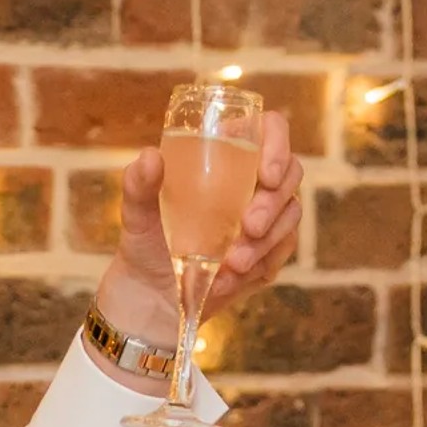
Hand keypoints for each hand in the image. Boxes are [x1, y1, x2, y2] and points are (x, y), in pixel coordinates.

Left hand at [91, 114, 306, 368]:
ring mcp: (265, 218)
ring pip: (290, 216)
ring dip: (267, 241)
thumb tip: (150, 158)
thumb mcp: (136, 214)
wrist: (151, 295)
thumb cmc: (146, 243)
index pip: (269, 130)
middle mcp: (252, 182)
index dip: (278, 145)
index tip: (267, 176)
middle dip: (273, 203)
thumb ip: (138, 185)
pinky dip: (261, 265)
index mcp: (227, 157)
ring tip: (233, 264)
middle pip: (290, 175)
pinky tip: (232, 279)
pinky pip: (281, 253)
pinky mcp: (268, 253)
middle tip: (249, 227)